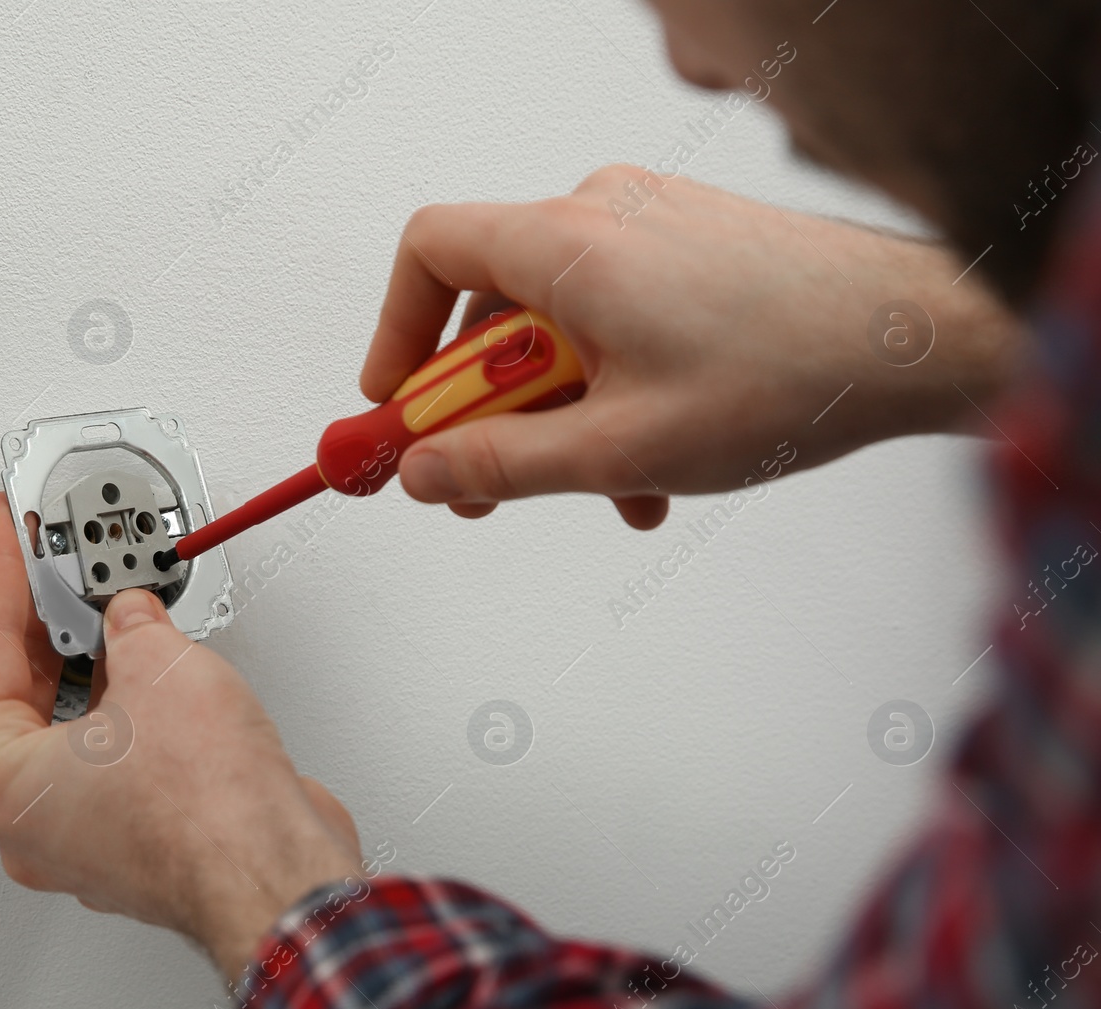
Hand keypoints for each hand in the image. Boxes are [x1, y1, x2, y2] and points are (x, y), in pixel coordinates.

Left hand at [0, 495, 360, 978]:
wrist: (279, 874)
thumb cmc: (206, 811)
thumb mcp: (156, 666)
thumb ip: (128, 623)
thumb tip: (131, 613)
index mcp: (1, 782)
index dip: (2, 573)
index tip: (7, 528)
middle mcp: (33, 820)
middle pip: (23, 691)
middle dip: (50, 618)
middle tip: (57, 558)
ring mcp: (87, 835)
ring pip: (77, 726)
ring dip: (97, 661)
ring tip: (112, 600)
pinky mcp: (143, 839)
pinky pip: (123, 755)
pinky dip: (136, 706)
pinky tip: (160, 663)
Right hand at [362, 168, 1029, 527]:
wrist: (918, 337)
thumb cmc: (789, 374)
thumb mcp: (619, 448)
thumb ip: (502, 465)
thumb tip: (425, 473)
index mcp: (567, 244)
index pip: (429, 252)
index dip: (394, 334)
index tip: (396, 408)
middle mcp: (601, 215)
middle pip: (490, 303)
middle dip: (484, 405)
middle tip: (484, 481)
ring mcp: (650, 225)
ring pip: (558, 325)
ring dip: (561, 412)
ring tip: (607, 489)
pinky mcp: (688, 246)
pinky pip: (612, 316)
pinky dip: (610, 386)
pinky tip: (653, 461)